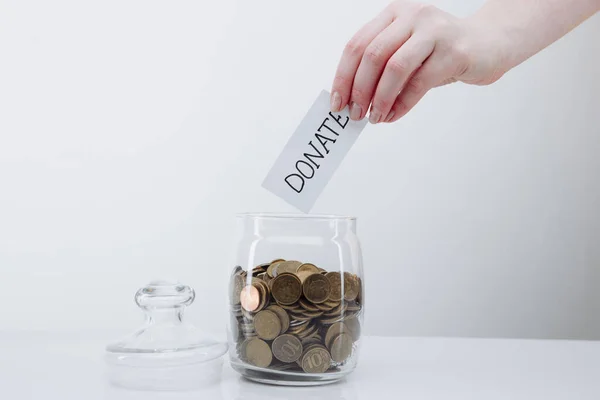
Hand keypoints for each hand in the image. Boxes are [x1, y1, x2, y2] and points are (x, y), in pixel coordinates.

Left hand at [330, 1, 506, 122]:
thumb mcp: (405, 52)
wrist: (490, 44)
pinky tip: (393, 115)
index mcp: (393, 14)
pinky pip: (419, 82)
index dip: (343, 76)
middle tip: (355, 113)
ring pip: (394, 67)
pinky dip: (401, 104)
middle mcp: (412, 16)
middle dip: (358, 89)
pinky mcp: (454, 51)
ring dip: (379, 98)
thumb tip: (351, 99)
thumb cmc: (440, 52)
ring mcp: (434, 31)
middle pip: (372, 55)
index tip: (336, 102)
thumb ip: (380, 68)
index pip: (357, 45)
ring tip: (374, 117)